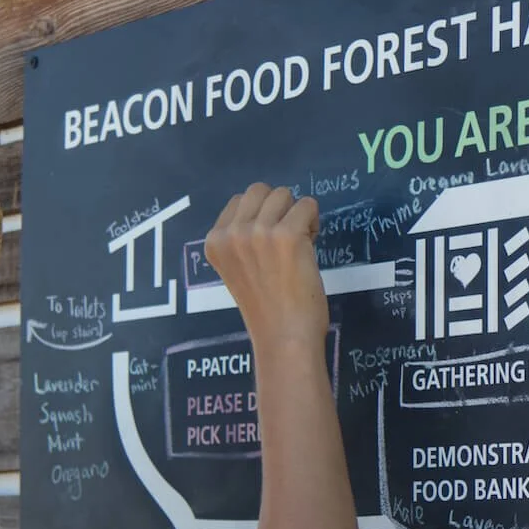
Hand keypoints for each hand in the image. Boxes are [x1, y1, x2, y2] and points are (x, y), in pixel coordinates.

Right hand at [204, 184, 326, 348]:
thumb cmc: (266, 311)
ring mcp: (258, 232)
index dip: (261, 217)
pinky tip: (310, 246)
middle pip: (259, 190)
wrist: (284, 337)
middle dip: (278, 208)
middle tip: (288, 239)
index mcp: (214, 242)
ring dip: (297, 214)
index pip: (239, 202)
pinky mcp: (287, 234)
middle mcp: (231, 233)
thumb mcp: (238, 270)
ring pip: (284, 195)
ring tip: (299, 244)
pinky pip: (307, 205)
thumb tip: (267, 214)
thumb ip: (242, 243)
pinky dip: (313, 221)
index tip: (269, 244)